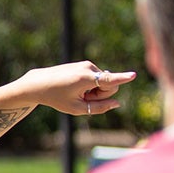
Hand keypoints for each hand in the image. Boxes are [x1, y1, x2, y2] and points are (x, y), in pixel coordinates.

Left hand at [16, 61, 134, 116]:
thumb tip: (117, 103)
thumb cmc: (56, 98)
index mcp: (85, 79)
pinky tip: (76, 87)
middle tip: (83, 99)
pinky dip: (91, 85)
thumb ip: (98, 108)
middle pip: (110, 86)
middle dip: (102, 95)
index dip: (122, 79)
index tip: (134, 75)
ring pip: (104, 82)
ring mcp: (87, 64)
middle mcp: (88, 68)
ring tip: (77, 92)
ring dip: (94, 91)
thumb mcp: (76, 108)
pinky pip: (98, 78)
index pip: (108, 80)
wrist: (39, 83)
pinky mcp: (86, 64)